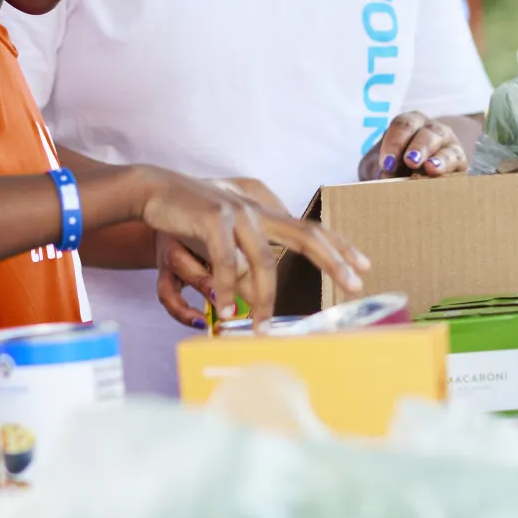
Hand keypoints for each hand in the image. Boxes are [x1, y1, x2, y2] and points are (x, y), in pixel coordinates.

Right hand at [137, 170, 366, 324]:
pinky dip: (228, 288)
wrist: (153, 190)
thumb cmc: (190, 218)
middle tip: (354, 284)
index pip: (311, 230)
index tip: (365, 265)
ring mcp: (237, 213)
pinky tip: (226, 311)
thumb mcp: (222, 243)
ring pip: (263, 260)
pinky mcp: (213, 218)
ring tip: (263, 327)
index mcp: (263, 216)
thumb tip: (256, 301)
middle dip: (334, 260)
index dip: (339, 247)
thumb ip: (242, 268)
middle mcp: (257, 212)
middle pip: (306, 235)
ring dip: (265, 298)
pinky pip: (227, 260)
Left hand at [359, 112, 468, 180]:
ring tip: (430, 168)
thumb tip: (384, 179)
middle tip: (410, 161)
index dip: (394, 143)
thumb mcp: (382, 167)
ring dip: (438, 158)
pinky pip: (457, 162)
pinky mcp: (459, 162)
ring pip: (446, 147)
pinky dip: (448, 170)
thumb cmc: (393, 168)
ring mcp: (448, 144)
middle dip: (418, 147)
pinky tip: (441, 177)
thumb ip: (380, 170)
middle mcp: (431, 129)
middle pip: (427, 133)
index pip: (402, 125)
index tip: (387, 164)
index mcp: (409, 124)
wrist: (412, 182)